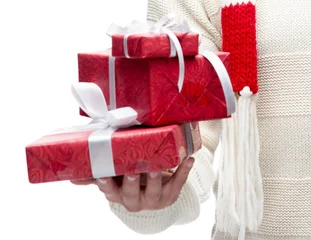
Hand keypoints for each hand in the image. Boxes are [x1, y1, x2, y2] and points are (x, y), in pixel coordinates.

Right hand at [70, 157, 194, 211]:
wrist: (157, 189)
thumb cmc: (132, 177)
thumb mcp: (115, 175)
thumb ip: (96, 173)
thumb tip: (72, 175)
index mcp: (118, 194)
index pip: (109, 191)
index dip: (106, 184)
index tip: (104, 174)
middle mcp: (134, 201)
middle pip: (130, 195)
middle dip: (132, 182)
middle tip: (133, 171)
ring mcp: (154, 200)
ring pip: (154, 191)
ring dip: (156, 179)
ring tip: (158, 167)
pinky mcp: (170, 195)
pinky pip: (178, 183)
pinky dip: (183, 172)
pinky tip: (188, 160)